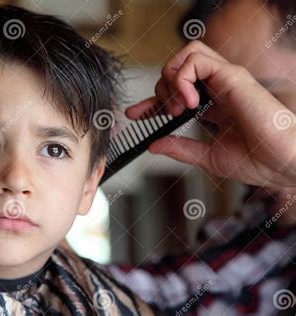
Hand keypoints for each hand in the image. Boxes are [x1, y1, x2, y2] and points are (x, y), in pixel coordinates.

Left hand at [125, 40, 295, 187]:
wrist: (284, 164)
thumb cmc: (258, 161)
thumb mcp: (208, 157)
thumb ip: (180, 148)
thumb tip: (153, 145)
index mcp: (214, 104)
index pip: (176, 91)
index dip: (152, 100)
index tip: (136, 113)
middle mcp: (219, 88)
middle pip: (178, 67)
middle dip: (160, 88)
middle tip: (165, 113)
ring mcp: (226, 79)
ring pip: (187, 53)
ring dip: (171, 78)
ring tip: (177, 106)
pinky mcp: (233, 76)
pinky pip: (196, 59)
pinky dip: (182, 77)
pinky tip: (187, 101)